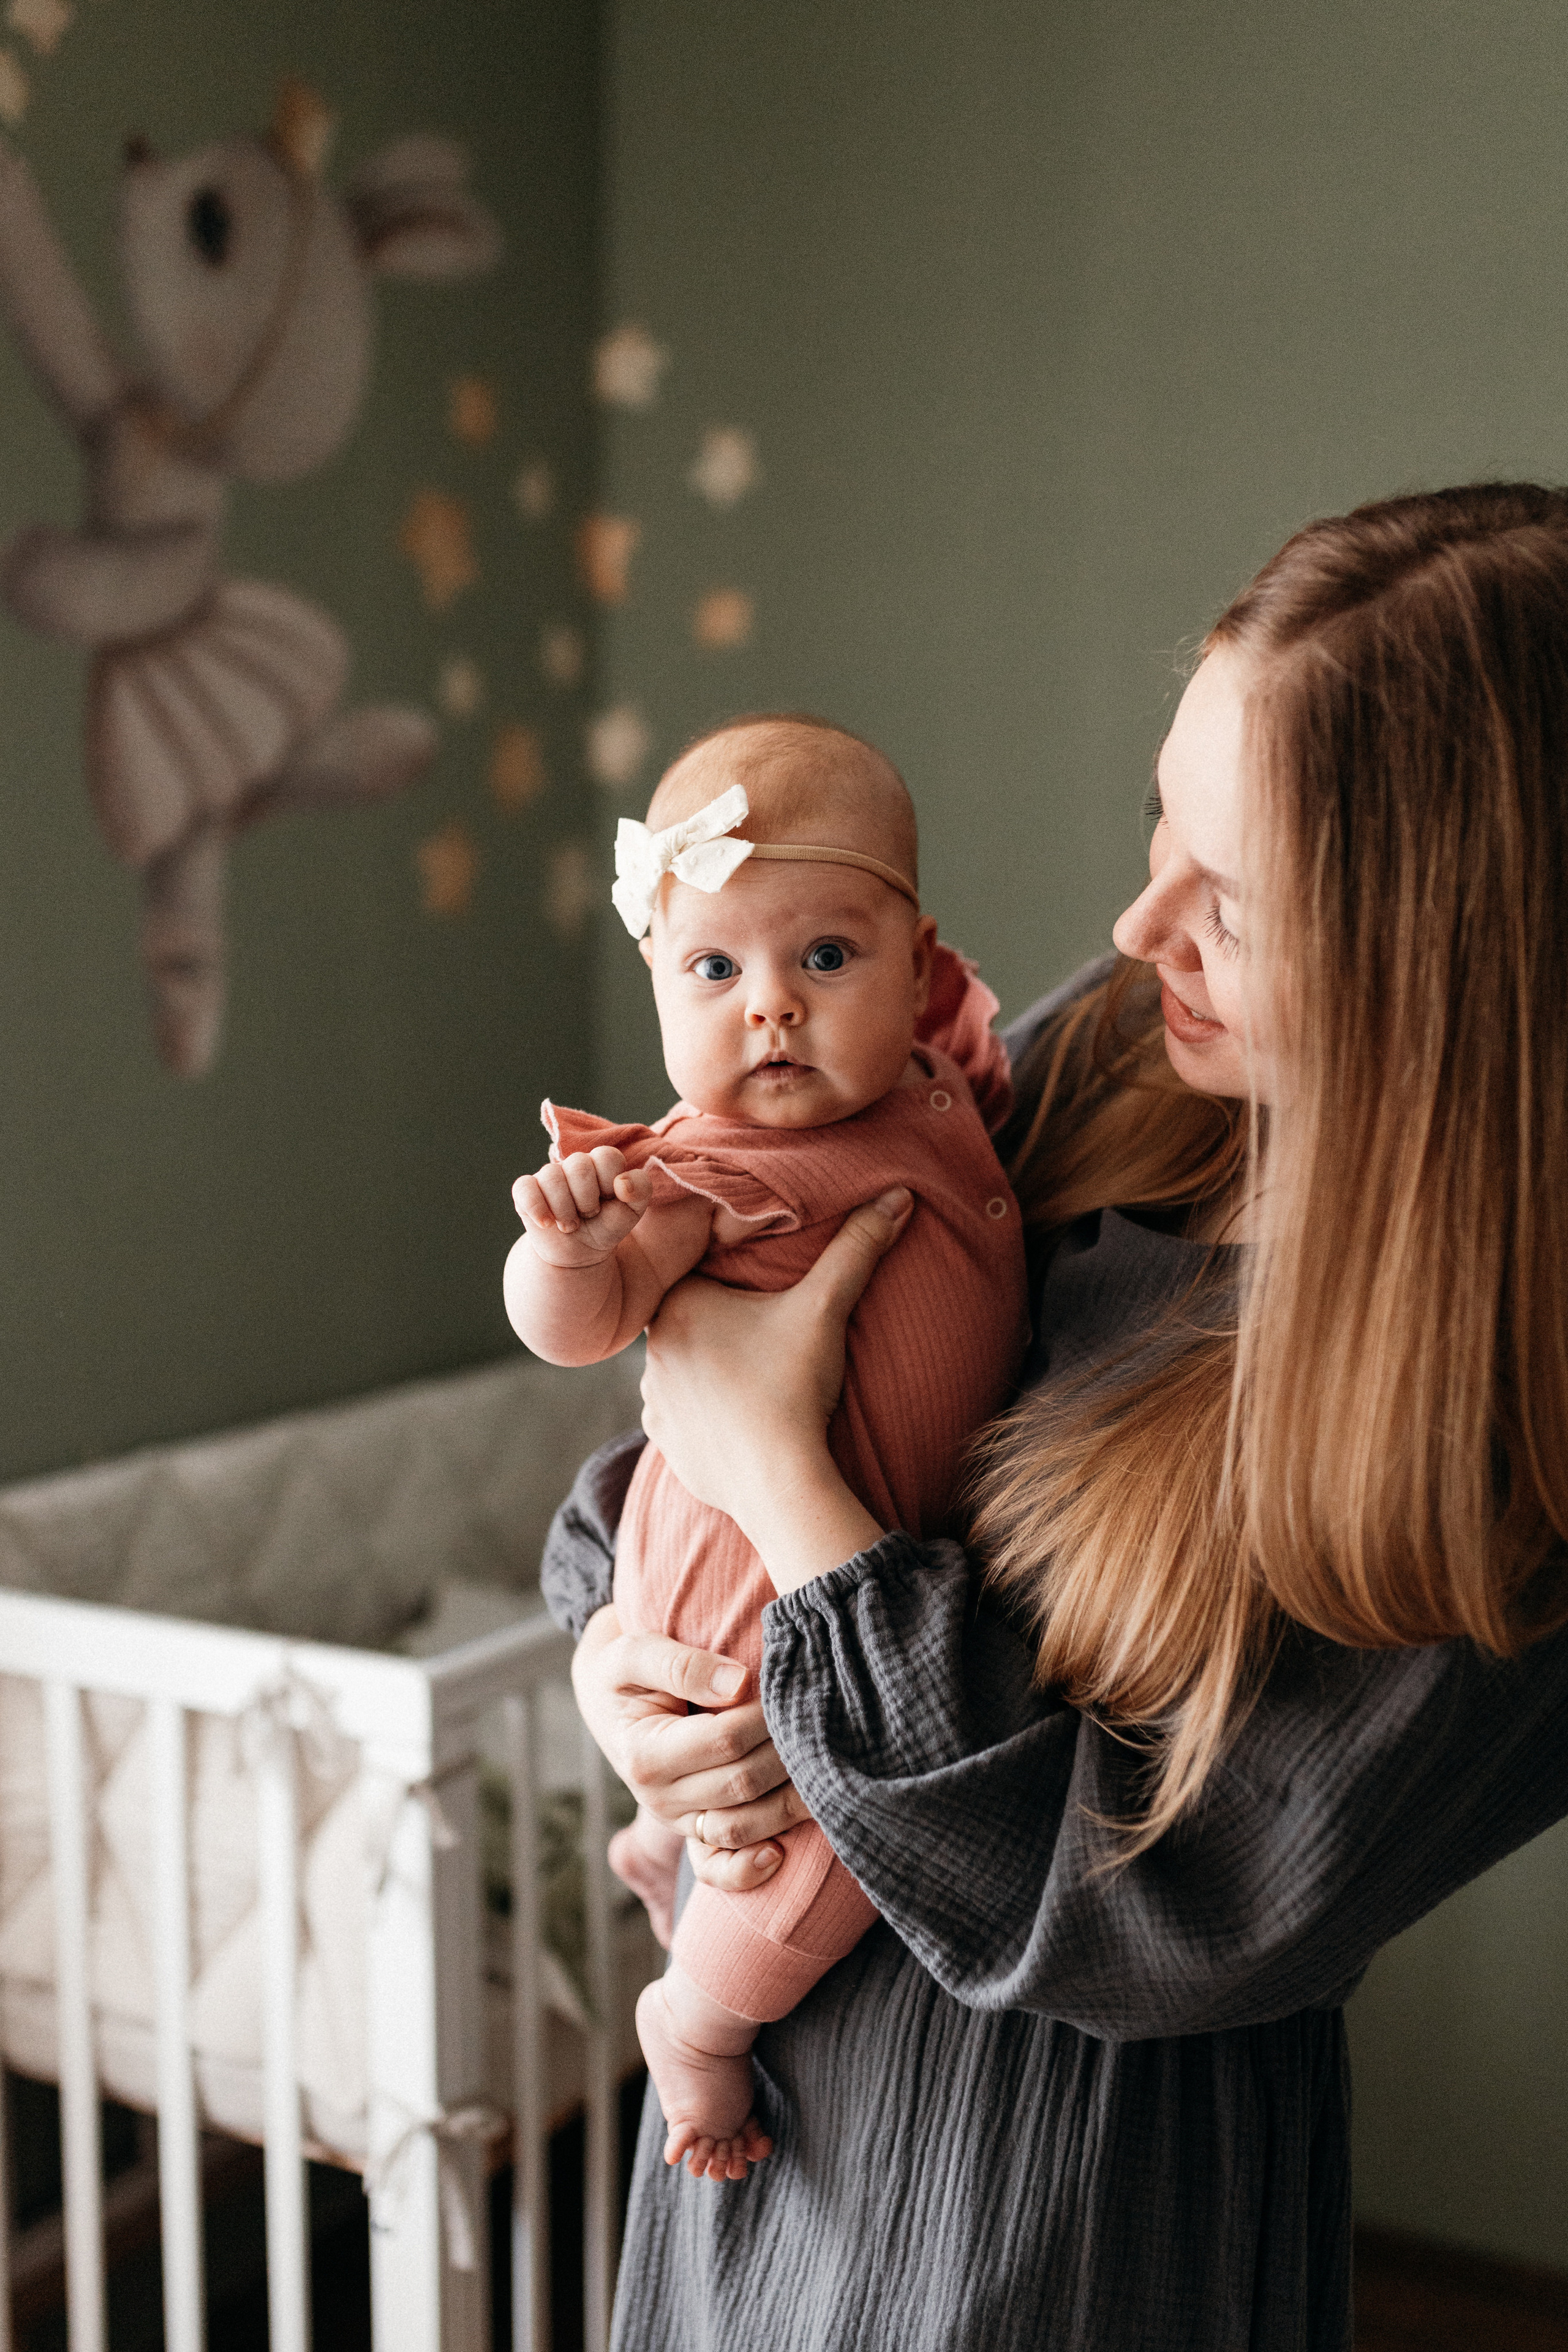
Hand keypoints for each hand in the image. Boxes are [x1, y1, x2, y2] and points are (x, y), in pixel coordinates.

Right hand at [512, 1148, 650, 1268]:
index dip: (609, 1183)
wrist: (580, 1254)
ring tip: (571, 1225)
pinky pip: (525, 1188)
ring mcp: (548, 1175)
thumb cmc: (607, 1226)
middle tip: (589, 1216)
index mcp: (601, 1163)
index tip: (609, 1201)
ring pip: (552, 1177)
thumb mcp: (632, 1211)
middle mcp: (574, 1164)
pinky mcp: (526, 1190)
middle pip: (579, 1166)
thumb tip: (622, 1182)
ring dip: (565, 1211)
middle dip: (587, 1201)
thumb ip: (641, 1189)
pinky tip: (547, 1224)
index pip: (606, 1156)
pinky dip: (537, 1208)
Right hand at [572, 1608, 810, 1885]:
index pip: (724, 1739)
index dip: (765, 1717)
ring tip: (828, 1768)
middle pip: (742, 1783)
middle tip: (824, 1720)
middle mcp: (659, 1799)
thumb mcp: (635, 1652)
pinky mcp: (692, 1830)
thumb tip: (739, 1683)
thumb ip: (682, 1665)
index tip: (795, 1687)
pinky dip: (749, 1869)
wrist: (607, 1701)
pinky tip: (781, 1854)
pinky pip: (719, 1865)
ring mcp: (677, 1820)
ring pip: (742, 1825)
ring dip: (790, 1803)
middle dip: (789, 1753)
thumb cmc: (626, 1671)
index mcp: (644, 1755)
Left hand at [639, 1187, 911, 1584]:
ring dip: (712, 1371)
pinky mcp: (667, 1444)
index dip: (728, 1278)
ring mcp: (654, 1403)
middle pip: (689, 1321)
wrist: (777, 1481)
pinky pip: (684, 1418)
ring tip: (756, 1377)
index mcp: (677, 1306)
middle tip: (763, 1335)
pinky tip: (742, 1417)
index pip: (695, 1273)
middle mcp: (651, 1352)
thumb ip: (856, 1247)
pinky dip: (708, 1416)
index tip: (759, 1292)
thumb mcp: (824, 1307)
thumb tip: (897, 1195)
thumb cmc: (792, 1385)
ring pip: (683, 1370)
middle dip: (721, 1324)